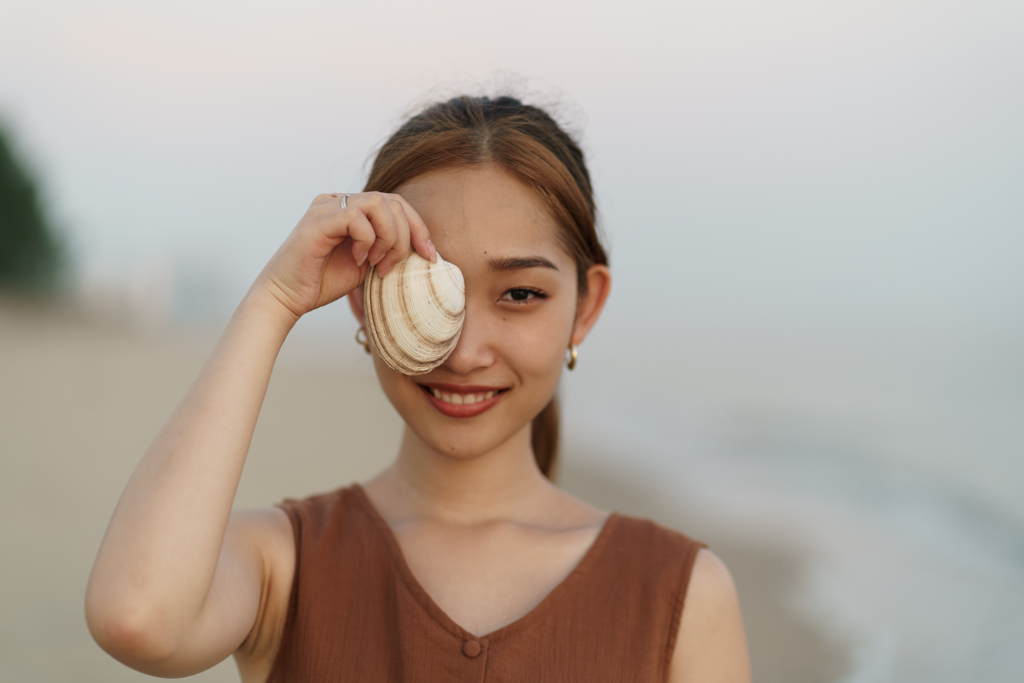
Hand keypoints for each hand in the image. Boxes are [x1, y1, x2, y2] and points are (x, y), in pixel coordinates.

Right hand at [255, 192, 435, 319]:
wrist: (286, 298)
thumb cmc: (323, 282)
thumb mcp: (367, 263)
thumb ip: (387, 247)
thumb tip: (423, 246)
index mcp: (350, 208)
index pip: (395, 203)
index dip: (418, 227)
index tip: (430, 256)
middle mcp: (337, 201)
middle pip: (392, 201)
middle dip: (407, 235)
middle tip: (393, 265)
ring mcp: (326, 207)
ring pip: (378, 204)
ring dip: (388, 237)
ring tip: (376, 262)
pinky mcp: (316, 221)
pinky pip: (356, 217)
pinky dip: (366, 240)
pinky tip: (358, 259)